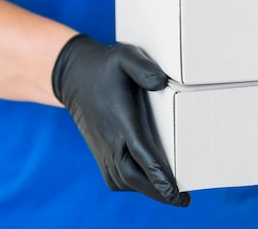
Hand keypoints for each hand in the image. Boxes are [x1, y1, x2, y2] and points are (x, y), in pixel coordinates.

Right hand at [52, 34, 190, 206]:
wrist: (74, 75)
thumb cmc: (107, 64)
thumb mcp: (126, 56)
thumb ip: (144, 68)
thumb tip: (163, 83)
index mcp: (121, 119)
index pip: (142, 154)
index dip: (159, 176)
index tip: (176, 192)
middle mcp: (110, 139)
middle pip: (134, 176)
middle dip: (159, 191)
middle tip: (183, 200)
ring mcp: (102, 148)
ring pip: (124, 180)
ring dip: (147, 190)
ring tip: (171, 195)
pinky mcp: (99, 151)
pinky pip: (115, 178)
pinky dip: (131, 185)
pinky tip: (147, 184)